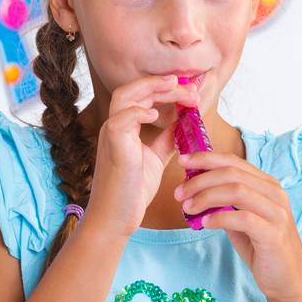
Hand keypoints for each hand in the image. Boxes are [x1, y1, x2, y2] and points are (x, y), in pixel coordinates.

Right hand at [84, 74, 198, 239]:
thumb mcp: (156, 158)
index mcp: (125, 128)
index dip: (164, 89)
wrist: (116, 217)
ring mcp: (111, 135)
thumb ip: (167, 139)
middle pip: (132, 90)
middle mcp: (115, 127)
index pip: (141, 96)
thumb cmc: (132, 190)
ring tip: (176, 90)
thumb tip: (184, 122)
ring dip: (152, 89)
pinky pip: (121, 119)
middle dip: (161, 84)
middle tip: (189, 87)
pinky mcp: (113, 146)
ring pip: (124, 97)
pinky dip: (138, 112)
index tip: (190, 90)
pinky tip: (156, 115)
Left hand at [175, 152, 301, 301]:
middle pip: (232, 173)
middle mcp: (275, 193)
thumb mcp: (239, 218)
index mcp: (267, 184)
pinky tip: (204, 223)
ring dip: (206, 197)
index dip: (205, 158)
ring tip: (188, 208)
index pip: (233, 162)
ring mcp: (277, 212)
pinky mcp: (275, 233)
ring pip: (237, 191)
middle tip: (179, 194)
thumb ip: (224, 202)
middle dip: (199, 180)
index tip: (181, 162)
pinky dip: (219, 217)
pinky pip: (243, 218)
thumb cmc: (261, 247)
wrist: (288, 281)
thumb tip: (193, 188)